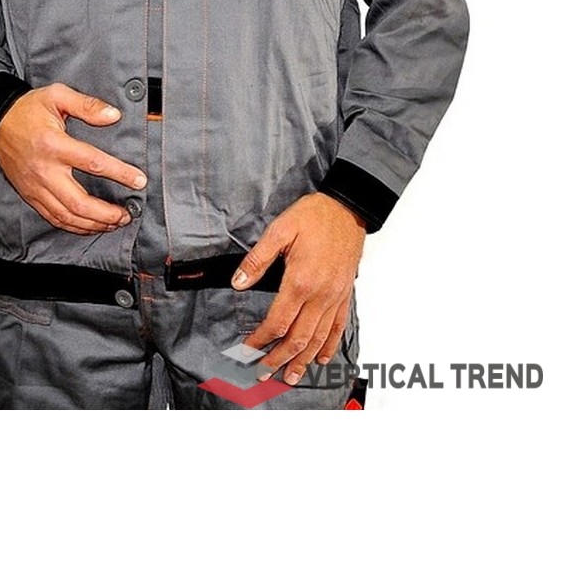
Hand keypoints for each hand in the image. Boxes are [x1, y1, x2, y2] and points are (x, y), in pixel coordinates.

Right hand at [0, 83, 145, 233]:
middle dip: (107, 213)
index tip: (139, 181)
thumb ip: (87, 105)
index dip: (120, 174)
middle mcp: (45, 170)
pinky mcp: (30, 195)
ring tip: (114, 223)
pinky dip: (74, 226)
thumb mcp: (57, 95)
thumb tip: (114, 115)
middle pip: (80, 203)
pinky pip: (53, 217)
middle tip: (127, 214)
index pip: (94, 163)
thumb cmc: (28, 109)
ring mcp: (36, 186)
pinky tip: (90, 226)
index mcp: (54, 145)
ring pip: (67, 216)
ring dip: (93, 224)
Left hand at [232, 193, 366, 385]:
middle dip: (279, 359)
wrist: (348, 208)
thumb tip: (238, 284)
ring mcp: (335, 296)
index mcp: (300, 281)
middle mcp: (320, 295)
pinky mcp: (345, 293)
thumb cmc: (314, 216)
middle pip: (298, 338)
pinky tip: (321, 358)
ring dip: (303, 360)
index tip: (247, 351)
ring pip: (319, 338)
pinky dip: (329, 345)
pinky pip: (338, 326)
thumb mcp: (279, 230)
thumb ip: (258, 260)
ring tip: (291, 377)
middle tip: (263, 374)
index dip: (260, 340)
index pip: (277, 322)